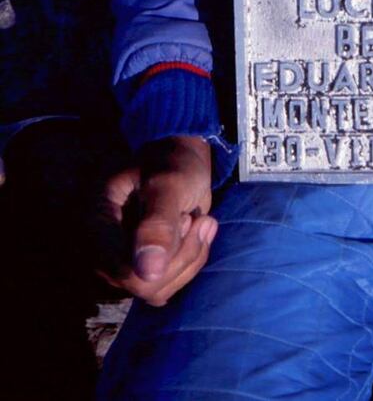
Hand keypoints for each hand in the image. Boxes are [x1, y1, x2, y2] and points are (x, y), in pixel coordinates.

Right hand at [93, 135, 216, 305]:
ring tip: (200, 221)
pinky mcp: (143, 266)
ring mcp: (123, 260)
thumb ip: (157, 226)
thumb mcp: (167, 186)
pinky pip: (170, 284)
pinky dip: (192, 260)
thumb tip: (147, 275)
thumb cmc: (172, 164)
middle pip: (145, 286)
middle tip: (195, 219)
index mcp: (96, 225)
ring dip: (191, 256)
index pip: (126, 273)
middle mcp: (103, 250)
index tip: (186, 219)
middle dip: (182, 254)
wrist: (182, 160)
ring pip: (160, 289)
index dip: (166, 260)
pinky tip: (198, 233)